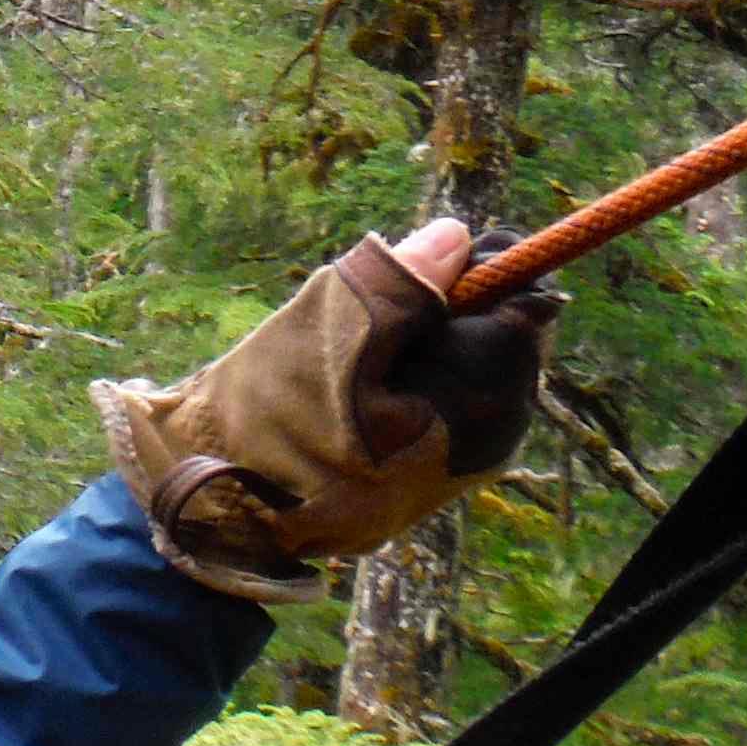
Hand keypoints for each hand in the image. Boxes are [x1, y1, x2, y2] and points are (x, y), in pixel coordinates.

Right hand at [94, 222, 561, 600]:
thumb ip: (401, 277)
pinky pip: (447, 400)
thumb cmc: (270, 417)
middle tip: (369, 314)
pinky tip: (354, 391)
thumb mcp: (329, 325)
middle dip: (450, 308)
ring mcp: (464, 468)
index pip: (526, 307)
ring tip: (350, 358)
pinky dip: (411, 378)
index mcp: (479, 406)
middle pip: (505, 338)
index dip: (482, 268)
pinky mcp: (434, 478)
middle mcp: (491, 444)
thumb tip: (458, 235)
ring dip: (426, 342)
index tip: (421, 261)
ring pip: (473, 367)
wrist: (220, 509)